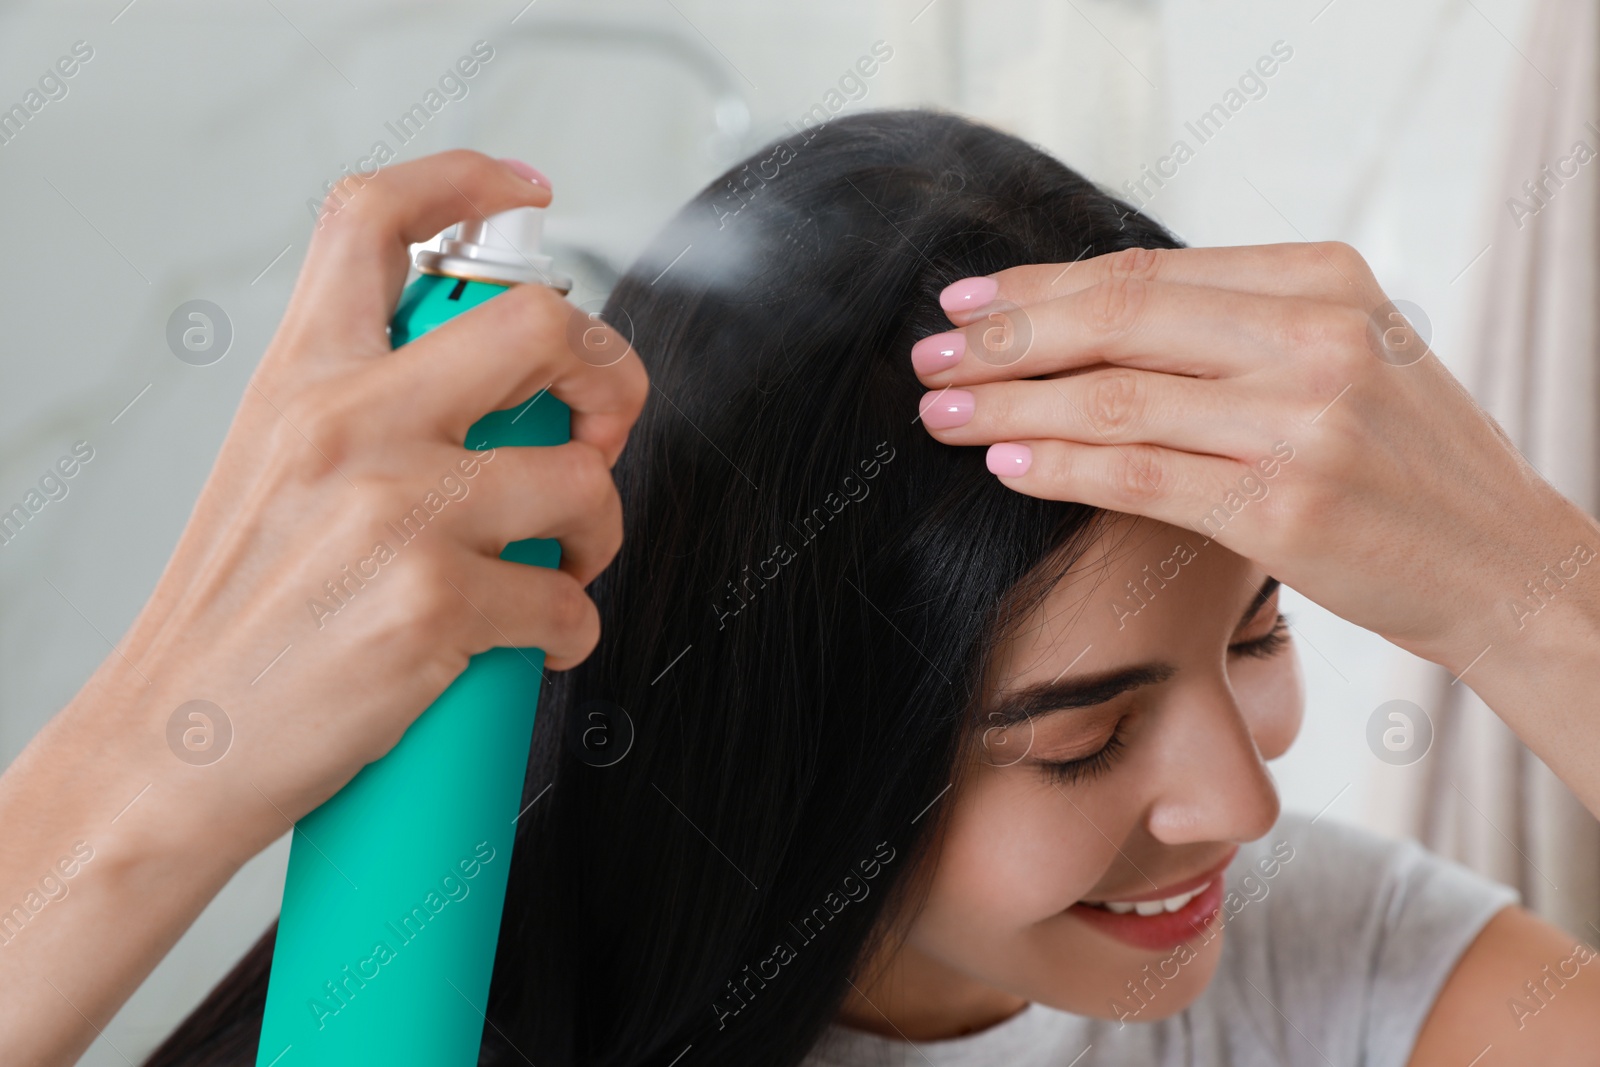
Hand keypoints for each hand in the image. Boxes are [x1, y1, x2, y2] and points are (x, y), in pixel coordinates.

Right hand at [0, 150, 646, 1066]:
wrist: (163, 752)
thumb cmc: (229, 619)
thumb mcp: (272, 468)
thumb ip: (364, 407)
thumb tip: (494, 396)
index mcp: (301, 377)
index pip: (375, 218)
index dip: (466, 181)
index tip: (529, 193)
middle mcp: (349, 422)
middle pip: (537, 325)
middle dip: (606, 371)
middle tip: (600, 427)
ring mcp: (395, 511)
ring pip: (581, 478)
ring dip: (602, 529)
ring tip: (566, 562)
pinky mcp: (433, 606)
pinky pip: (568, 603)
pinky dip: (576, 629)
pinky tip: (539, 640)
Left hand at [910, 243, 1595, 674]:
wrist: (1503, 563)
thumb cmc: (1403, 463)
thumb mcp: (1342, 356)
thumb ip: (1236, 326)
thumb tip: (1087, 317)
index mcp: (1323, 279)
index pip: (1147, 272)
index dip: (1041, 286)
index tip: (966, 301)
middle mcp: (1314, 336)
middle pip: (1117, 319)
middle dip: (1005, 336)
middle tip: (928, 353)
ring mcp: (1303, 420)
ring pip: (1116, 395)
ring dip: (1011, 402)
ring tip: (942, 411)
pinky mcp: (1287, 506)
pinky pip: (1141, 475)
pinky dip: (1061, 465)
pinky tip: (1004, 462)